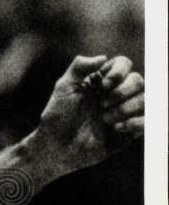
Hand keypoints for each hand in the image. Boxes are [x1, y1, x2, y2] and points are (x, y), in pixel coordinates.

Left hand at [35, 54, 143, 174]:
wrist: (57, 147)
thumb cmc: (57, 116)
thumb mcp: (64, 87)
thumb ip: (80, 66)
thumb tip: (103, 57)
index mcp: (102, 80)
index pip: (124, 64)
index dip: (119, 72)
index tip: (102, 86)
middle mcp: (116, 94)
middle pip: (138, 80)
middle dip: (122, 91)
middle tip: (102, 105)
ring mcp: (124, 113)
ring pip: (146, 100)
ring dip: (126, 108)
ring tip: (105, 120)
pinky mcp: (129, 132)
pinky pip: (148, 122)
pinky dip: (136, 122)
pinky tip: (117, 128)